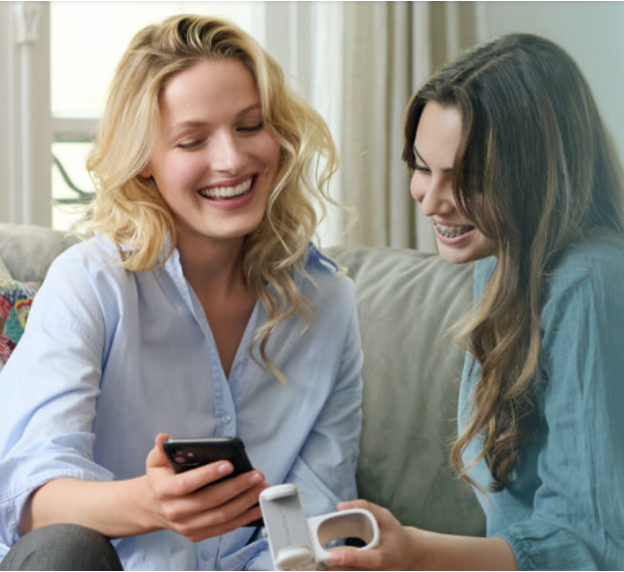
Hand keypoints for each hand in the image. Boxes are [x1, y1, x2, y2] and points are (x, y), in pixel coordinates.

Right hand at [144, 433, 267, 541]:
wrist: (153, 507)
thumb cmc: (161, 479)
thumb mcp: (156, 461)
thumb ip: (162, 449)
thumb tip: (163, 438)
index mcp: (164, 491)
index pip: (187, 484)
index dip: (208, 474)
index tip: (229, 464)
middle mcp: (175, 511)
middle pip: (210, 501)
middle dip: (237, 487)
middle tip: (256, 475)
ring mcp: (187, 526)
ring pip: (221, 516)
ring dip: (245, 502)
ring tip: (261, 487)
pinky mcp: (198, 534)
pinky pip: (224, 527)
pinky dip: (244, 518)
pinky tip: (257, 506)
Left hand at [326, 500, 419, 570]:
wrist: (410, 555)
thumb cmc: (395, 535)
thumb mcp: (385, 517)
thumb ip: (365, 507)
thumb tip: (340, 506)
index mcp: (386, 556)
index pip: (368, 559)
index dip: (351, 558)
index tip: (333, 555)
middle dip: (334, 568)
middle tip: (316, 563)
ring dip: (333, 571)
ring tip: (317, 567)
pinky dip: (339, 571)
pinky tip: (328, 568)